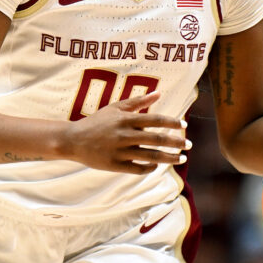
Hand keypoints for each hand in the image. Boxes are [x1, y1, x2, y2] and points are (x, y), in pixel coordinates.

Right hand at [63, 91, 189, 174]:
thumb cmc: (97, 122)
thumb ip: (138, 101)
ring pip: (151, 156)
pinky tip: (158, 165)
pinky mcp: (115, 165)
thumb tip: (159, 93)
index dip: (171, 122)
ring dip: (169, 158)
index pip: (155, 120)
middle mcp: (124, 135)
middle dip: (176, 142)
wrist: (73, 140)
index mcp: (125, 119)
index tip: (184, 126)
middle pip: (156, 139)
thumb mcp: (116, 108)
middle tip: (189, 145)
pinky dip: (151, 167)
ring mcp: (119, 151)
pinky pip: (138, 168)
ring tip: (181, 158)